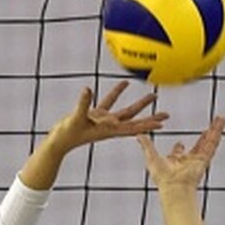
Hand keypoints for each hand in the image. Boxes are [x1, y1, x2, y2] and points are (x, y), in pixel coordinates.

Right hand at [45, 80, 167, 155]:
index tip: (162, 124)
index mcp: (109, 129)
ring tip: (153, 95)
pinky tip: (124, 83)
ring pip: (126, 111)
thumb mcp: (75, 118)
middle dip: (151, 118)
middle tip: (167, 115)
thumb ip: (82, 104)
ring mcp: (104, 120)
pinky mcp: (95, 114)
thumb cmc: (67, 134)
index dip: (147, 125)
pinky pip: (110, 102)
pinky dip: (117, 92)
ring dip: (140, 104)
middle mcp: (110, 126)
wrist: (58, 141)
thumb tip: (88, 89)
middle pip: (135, 121)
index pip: (132, 128)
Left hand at [137, 116, 224, 191]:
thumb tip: (138, 135)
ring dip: (215, 129)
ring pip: (209, 141)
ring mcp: (198, 160)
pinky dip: (217, 134)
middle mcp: (188, 161)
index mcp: (175, 162)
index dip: (179, 149)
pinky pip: (212, 144)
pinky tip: (221, 125)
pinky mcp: (204, 159)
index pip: (178, 153)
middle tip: (211, 125)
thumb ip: (146, 145)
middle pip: (199, 144)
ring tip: (221, 118)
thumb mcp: (151, 156)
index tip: (180, 143)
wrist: (174, 186)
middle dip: (205, 134)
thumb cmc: (162, 177)